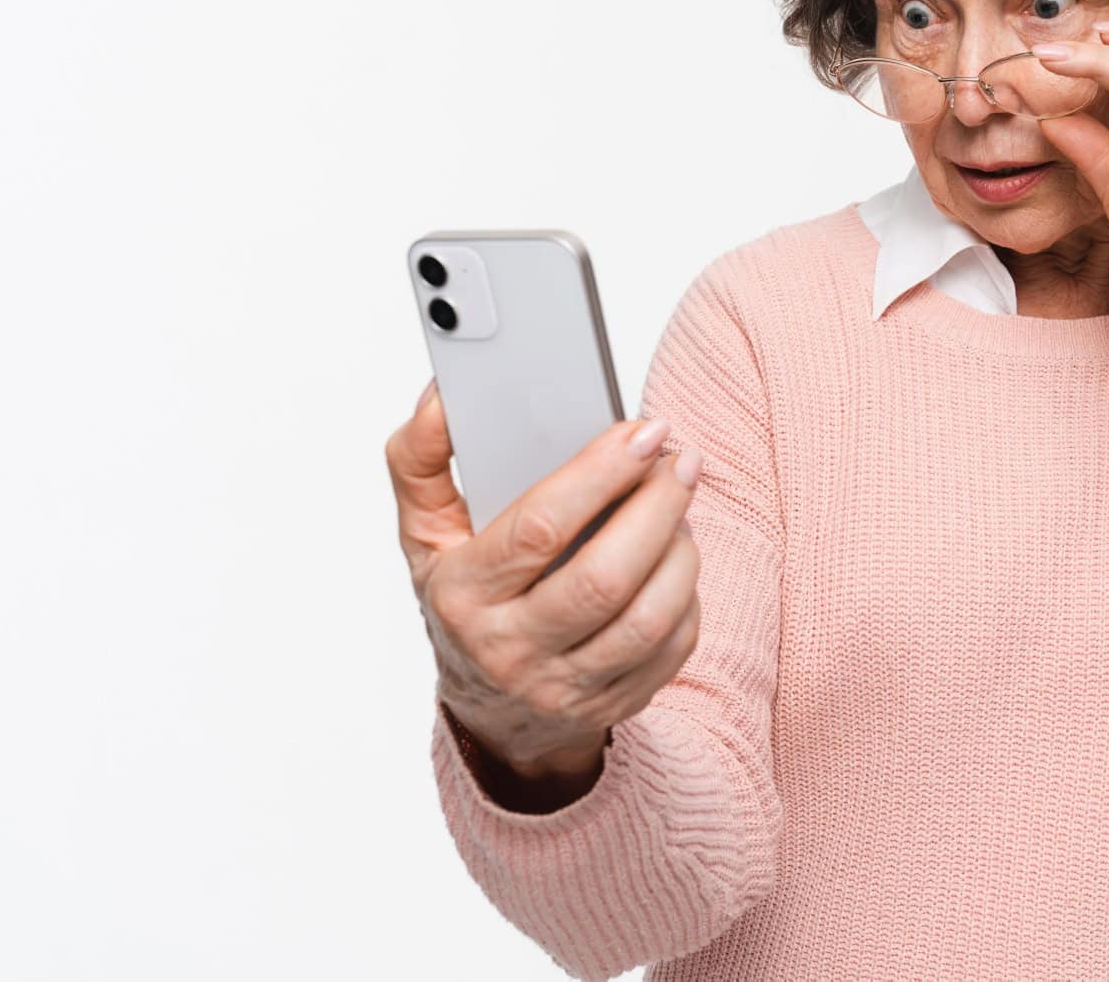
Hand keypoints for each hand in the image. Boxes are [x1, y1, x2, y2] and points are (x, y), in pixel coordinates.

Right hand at [385, 379, 704, 776]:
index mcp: (461, 595)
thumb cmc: (463, 600)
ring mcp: (564, 688)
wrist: (490, 710)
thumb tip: (442, 398)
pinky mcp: (613, 707)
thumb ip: (420, 458)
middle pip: (605, 577)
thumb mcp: (424, 532)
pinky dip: (687, 595)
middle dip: (657, 506)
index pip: (538, 529)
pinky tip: (675, 561)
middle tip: (681, 459)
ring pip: (648, 618)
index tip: (641, 431)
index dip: (599, 474)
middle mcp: (509, 650)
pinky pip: (672, 647)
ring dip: (681, 550)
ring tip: (680, 507)